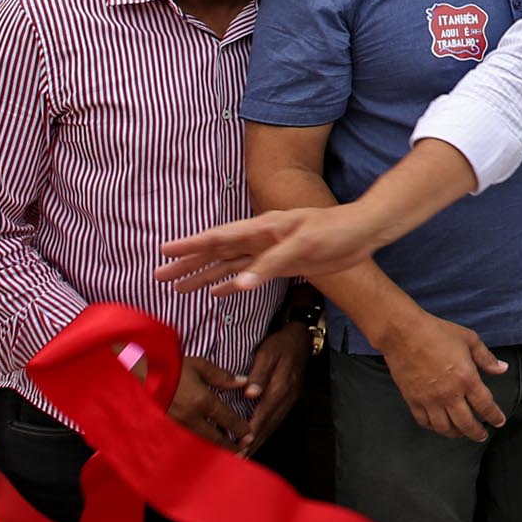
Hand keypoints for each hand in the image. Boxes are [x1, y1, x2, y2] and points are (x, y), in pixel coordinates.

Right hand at [155, 203, 385, 294]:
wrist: (361, 233)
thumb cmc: (334, 232)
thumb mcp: (303, 247)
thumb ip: (269, 265)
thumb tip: (238, 285)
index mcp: (262, 228)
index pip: (219, 237)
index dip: (191, 245)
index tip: (165, 251)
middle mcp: (260, 239)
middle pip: (216, 252)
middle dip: (189, 264)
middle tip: (160, 275)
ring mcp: (269, 252)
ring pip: (229, 265)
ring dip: (204, 275)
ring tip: (178, 287)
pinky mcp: (281, 264)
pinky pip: (248, 275)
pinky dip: (230, 284)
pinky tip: (216, 292)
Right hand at [170, 356, 251, 446]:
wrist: (137, 375)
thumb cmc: (171, 367)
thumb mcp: (199, 365)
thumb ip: (222, 376)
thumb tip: (243, 382)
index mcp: (201, 401)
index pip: (226, 419)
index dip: (239, 428)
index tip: (248, 434)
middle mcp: (190, 417)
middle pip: (214, 438)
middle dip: (229, 445)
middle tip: (242, 450)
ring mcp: (175, 426)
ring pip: (199, 443)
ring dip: (213, 449)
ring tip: (225, 453)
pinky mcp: (164, 430)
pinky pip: (184, 442)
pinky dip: (196, 447)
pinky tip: (202, 449)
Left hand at [239, 323, 313, 455]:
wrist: (302, 339)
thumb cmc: (281, 344)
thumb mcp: (268, 353)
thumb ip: (259, 374)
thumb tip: (251, 394)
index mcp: (280, 387)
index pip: (263, 415)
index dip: (250, 432)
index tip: (239, 447)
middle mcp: (287, 397)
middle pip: (269, 425)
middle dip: (254, 443)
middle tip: (239, 459)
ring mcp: (290, 400)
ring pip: (274, 425)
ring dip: (260, 440)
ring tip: (246, 455)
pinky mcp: (289, 399)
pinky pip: (277, 420)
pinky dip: (266, 431)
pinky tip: (258, 438)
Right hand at [373, 308, 506, 440]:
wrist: (404, 334)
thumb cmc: (437, 332)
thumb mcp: (469, 339)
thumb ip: (486, 358)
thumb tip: (502, 369)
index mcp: (466, 378)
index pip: (485, 405)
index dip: (494, 416)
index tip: (499, 422)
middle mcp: (449, 394)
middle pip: (466, 423)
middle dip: (477, 433)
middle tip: (482, 435)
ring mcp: (429, 399)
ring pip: (445, 428)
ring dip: (456, 434)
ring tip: (462, 433)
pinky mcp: (413, 400)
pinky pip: (425, 422)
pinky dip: (434, 427)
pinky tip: (439, 425)